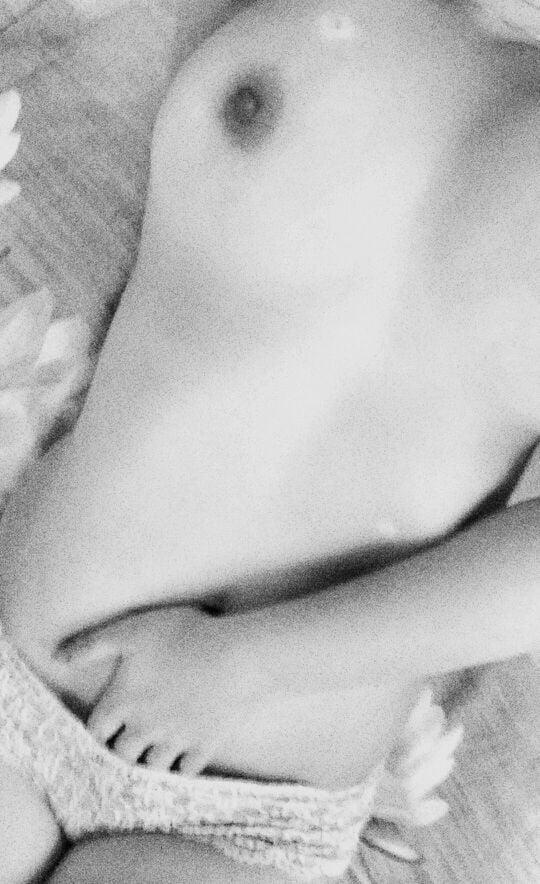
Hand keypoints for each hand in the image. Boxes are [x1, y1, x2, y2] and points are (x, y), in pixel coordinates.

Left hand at [62, 606, 259, 775]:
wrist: (236, 658)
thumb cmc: (183, 637)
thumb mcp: (132, 630)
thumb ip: (92, 644)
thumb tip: (58, 656)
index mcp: (123, 703)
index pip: (96, 731)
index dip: (97, 729)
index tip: (102, 727)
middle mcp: (145, 729)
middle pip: (122, 755)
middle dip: (122, 748)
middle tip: (127, 741)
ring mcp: (175, 742)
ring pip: (152, 767)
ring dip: (149, 761)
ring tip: (152, 752)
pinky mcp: (204, 747)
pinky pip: (186, 772)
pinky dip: (180, 768)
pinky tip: (182, 758)